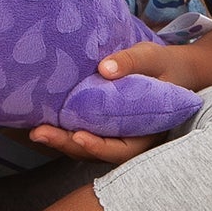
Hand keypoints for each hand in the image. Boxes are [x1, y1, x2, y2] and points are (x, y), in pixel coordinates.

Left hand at [22, 39, 195, 164]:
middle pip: (98, 152)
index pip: (122, 149)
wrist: (175, 70)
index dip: (99, 146)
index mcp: (148, 132)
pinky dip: (66, 131)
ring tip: (36, 131)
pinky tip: (45, 122)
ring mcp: (117, 137)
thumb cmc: (165, 65)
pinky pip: (85, 135)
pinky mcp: (106, 128)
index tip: (78, 136)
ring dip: (62, 141)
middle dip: (68, 144)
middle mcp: (131, 141)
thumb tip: (105, 68)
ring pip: (88, 147)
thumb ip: (132, 62)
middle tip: (40, 133)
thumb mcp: (153, 58)